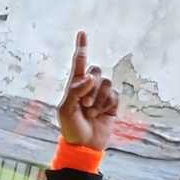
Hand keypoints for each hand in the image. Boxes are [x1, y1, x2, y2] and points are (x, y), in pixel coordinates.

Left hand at [58, 31, 118, 151]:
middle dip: (90, 87)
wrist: (84, 146)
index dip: (81, 48)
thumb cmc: (71, 128)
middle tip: (84, 105)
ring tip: (91, 112)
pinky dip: (106, 105)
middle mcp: (89, 87)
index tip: (82, 33)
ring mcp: (101, 95)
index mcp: (74, 86)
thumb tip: (89, 77)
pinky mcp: (112, 103)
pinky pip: (114, 95)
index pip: (79, 63)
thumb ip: (75, 91)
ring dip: (98, 99)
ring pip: (106, 83)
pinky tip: (100, 115)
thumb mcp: (66, 110)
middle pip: (95, 71)